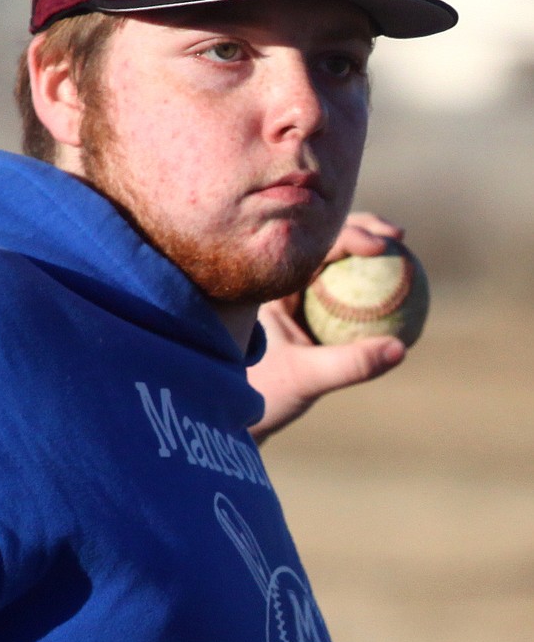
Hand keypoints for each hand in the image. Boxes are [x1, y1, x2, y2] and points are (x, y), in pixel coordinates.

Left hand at [247, 212, 408, 442]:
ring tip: (404, 254)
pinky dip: (369, 288)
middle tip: (399, 237)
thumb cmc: (262, 393)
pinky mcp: (306, 309)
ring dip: (367, 255)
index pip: (312, 244)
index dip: (352, 233)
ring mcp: (294, 293)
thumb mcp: (305, 379)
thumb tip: (400, 349)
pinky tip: (401, 295)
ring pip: (335, 263)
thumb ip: (350, 365)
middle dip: (363, 229)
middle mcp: (281, 281)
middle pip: (324, 240)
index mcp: (270, 283)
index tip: (384, 245)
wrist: (238, 412)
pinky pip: (342, 290)